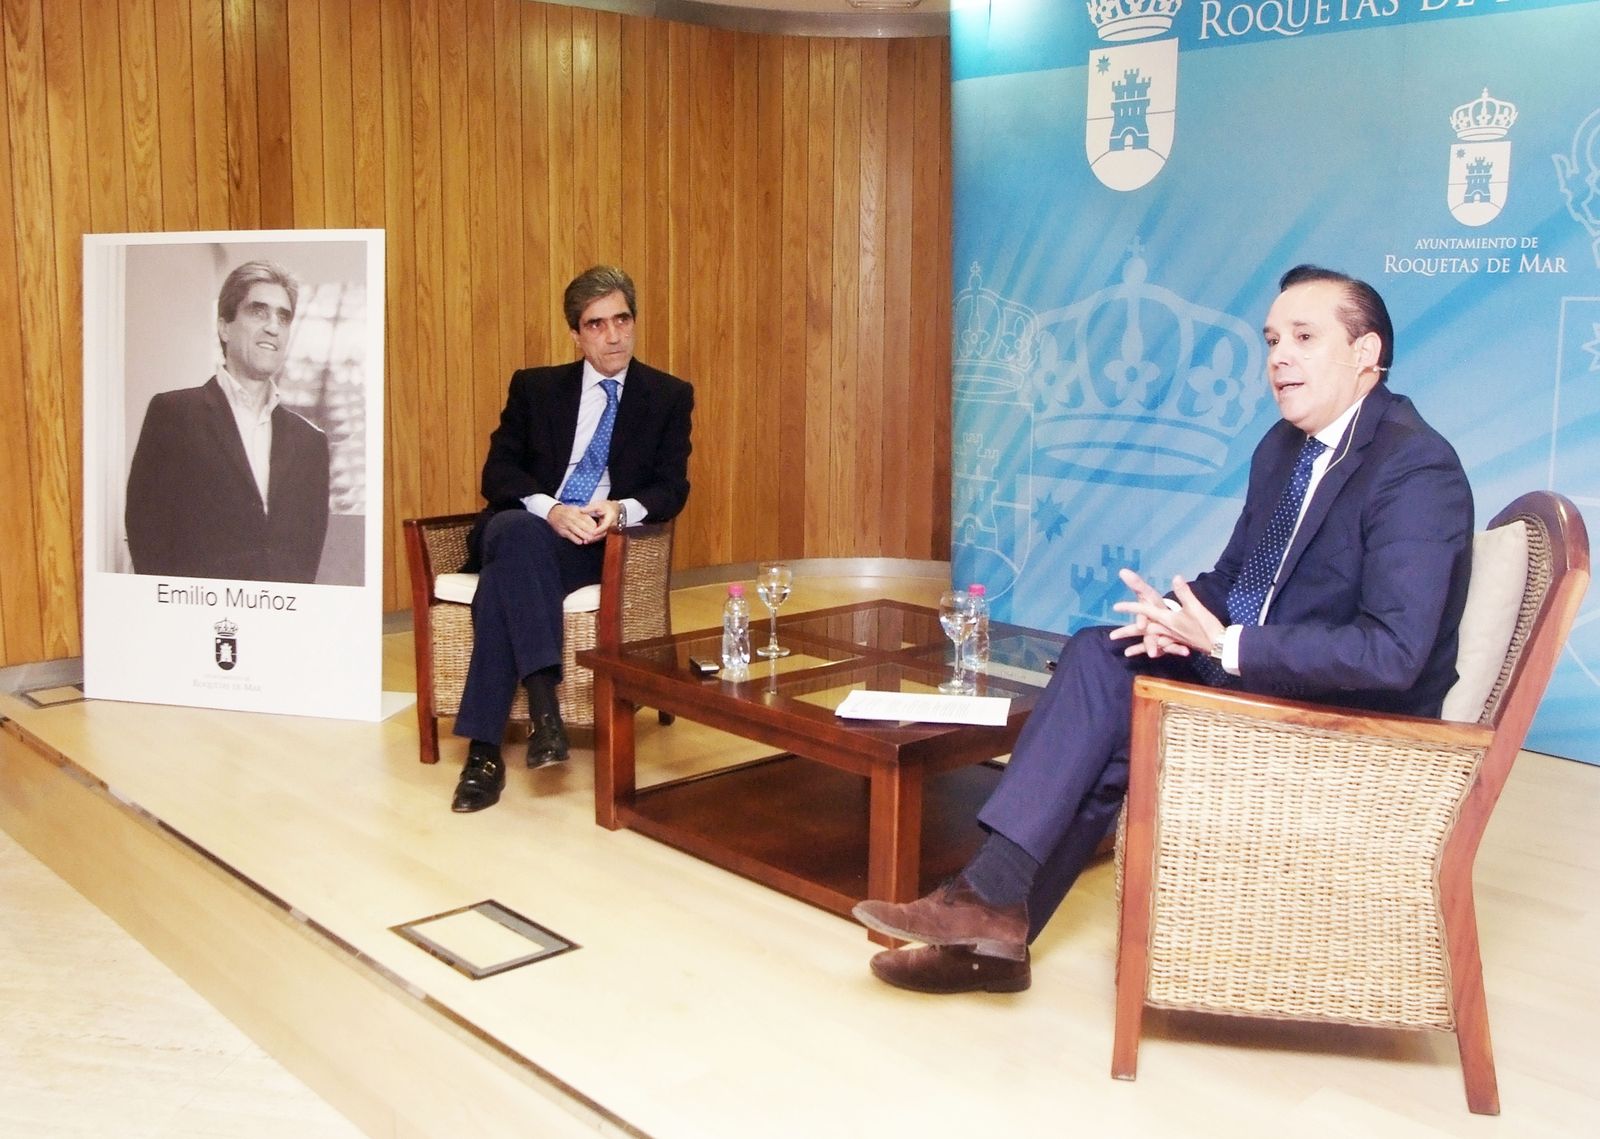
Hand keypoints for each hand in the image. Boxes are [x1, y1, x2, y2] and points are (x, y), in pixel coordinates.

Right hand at [548, 503, 605, 544]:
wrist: (553, 512)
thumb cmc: (567, 512)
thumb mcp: (576, 510)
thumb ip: (585, 516)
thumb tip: (595, 524)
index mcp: (576, 512)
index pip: (587, 519)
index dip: (593, 526)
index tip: (598, 530)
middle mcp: (572, 517)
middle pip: (583, 526)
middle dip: (591, 532)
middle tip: (596, 537)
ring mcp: (567, 524)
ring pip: (578, 532)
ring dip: (585, 537)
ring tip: (590, 540)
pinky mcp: (562, 530)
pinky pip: (570, 536)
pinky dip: (576, 539)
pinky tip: (581, 542)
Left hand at [1109, 569, 1223, 659]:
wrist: (1219, 644)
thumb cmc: (1205, 625)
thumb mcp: (1194, 607)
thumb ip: (1184, 592)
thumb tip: (1176, 577)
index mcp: (1166, 620)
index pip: (1145, 612)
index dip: (1131, 608)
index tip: (1116, 607)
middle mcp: (1165, 630)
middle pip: (1143, 631)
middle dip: (1127, 633)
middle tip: (1111, 637)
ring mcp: (1172, 638)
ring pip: (1152, 642)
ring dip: (1139, 647)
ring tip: (1126, 653)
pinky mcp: (1179, 643)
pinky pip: (1164, 648)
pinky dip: (1158, 651)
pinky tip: (1154, 654)